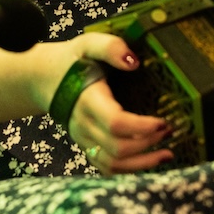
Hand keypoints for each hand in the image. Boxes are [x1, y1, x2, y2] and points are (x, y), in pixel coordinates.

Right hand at [56, 33, 173, 174]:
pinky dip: (130, 170)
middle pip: (117, 148)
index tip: (163, 121)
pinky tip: (149, 161)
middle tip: (169, 131)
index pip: (115, 123)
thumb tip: (133, 62)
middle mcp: (84, 125)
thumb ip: (110, 48)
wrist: (44, 78)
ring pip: (113, 164)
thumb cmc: (72, 61)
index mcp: (87, 100)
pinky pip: (107, 168)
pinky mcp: (86, 147)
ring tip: (166, 154)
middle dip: (148, 144)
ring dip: (142, 164)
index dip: (142, 127)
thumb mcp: (89, 44)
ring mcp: (83, 139)